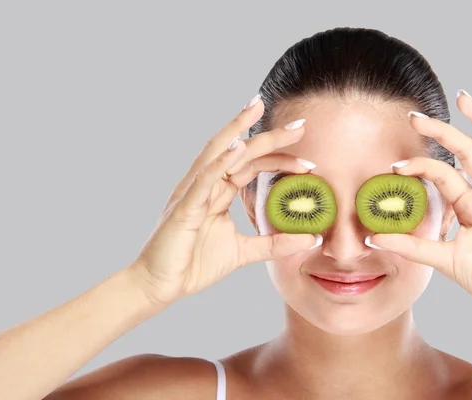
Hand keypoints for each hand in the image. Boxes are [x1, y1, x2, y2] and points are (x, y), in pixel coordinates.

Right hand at [130, 96, 319, 304]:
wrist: (158, 286)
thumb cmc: (193, 265)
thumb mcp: (242, 252)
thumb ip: (274, 244)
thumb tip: (312, 239)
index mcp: (217, 193)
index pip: (252, 166)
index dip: (279, 159)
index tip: (310, 162)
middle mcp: (204, 185)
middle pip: (239, 152)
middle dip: (269, 136)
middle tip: (300, 125)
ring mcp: (191, 193)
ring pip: (217, 153)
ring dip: (239, 130)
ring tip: (259, 110)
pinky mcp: (183, 208)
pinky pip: (202, 180)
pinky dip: (220, 162)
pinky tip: (237, 147)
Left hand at [369, 90, 471, 322]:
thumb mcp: (443, 259)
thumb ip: (410, 246)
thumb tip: (370, 238)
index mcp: (468, 203)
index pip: (442, 174)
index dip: (419, 166)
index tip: (394, 166)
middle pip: (464, 151)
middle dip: (440, 132)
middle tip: (413, 117)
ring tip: (462, 98)